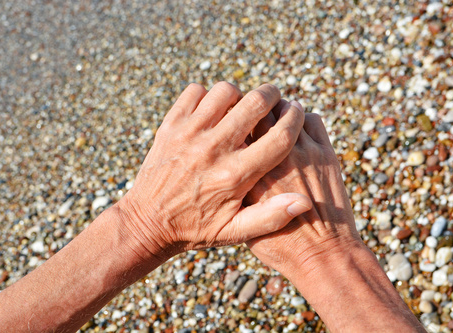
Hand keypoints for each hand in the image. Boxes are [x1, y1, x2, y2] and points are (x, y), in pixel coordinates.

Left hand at [117, 82, 311, 257]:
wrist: (147, 221)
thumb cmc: (195, 228)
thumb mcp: (234, 231)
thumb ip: (271, 217)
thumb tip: (305, 202)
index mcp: (235, 175)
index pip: (279, 137)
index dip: (294, 119)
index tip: (298, 112)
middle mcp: (213, 149)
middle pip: (255, 103)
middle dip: (272, 95)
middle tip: (274, 99)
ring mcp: (189, 134)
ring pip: (225, 91)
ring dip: (238, 95)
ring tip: (240, 107)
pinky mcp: (170, 125)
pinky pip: (194, 92)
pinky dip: (206, 96)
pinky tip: (211, 112)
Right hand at [244, 99, 360, 278]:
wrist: (322, 254)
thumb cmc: (281, 245)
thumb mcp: (244, 225)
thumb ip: (236, 192)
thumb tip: (229, 168)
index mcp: (251, 174)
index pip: (239, 128)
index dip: (235, 116)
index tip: (234, 115)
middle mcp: (276, 158)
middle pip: (263, 112)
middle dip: (257, 105)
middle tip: (254, 107)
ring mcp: (305, 154)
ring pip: (289, 111)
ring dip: (281, 109)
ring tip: (275, 114)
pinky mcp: (327, 155)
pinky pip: (314, 121)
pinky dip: (304, 118)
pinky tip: (298, 126)